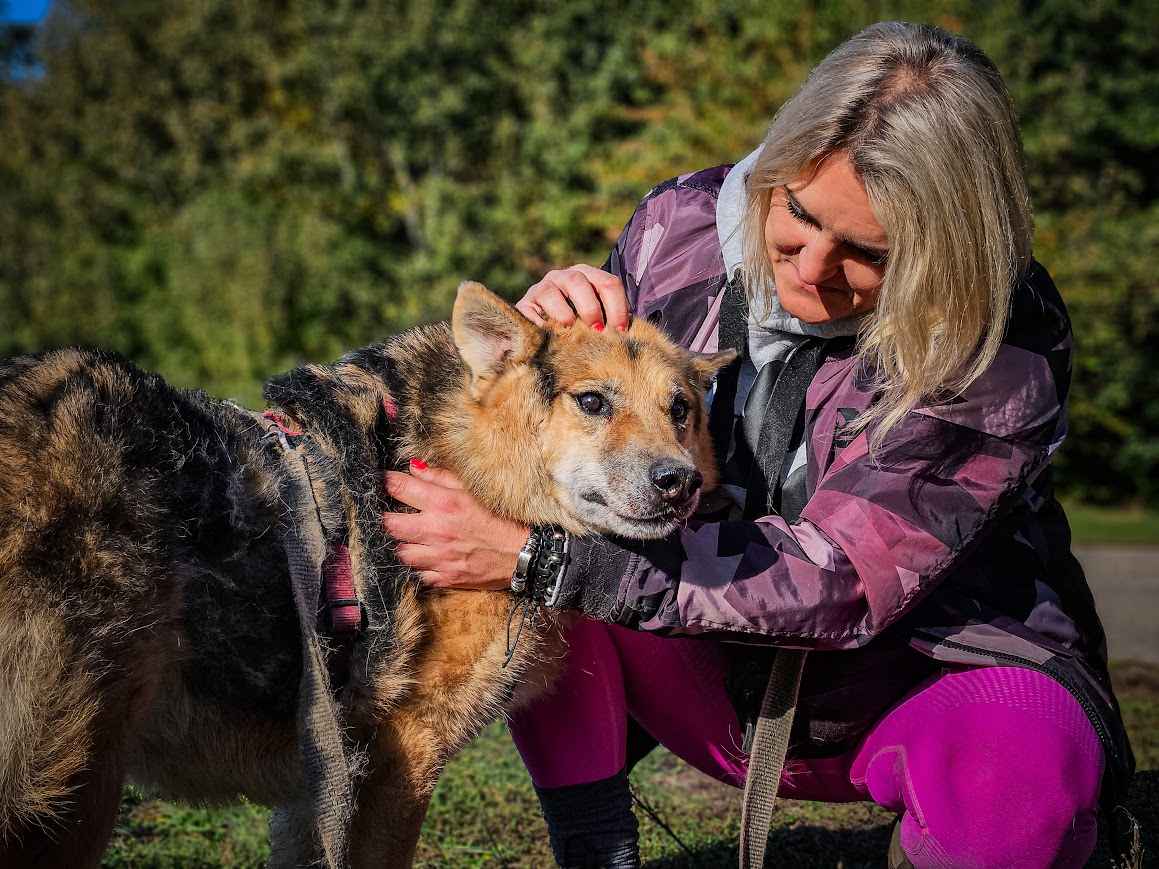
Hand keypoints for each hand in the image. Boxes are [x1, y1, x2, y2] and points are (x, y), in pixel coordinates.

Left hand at [382, 460, 529, 590]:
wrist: (524, 554)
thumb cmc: (502, 518)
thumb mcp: (473, 490)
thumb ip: (441, 477)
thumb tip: (414, 467)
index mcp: (444, 503)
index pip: (399, 488)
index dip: (388, 483)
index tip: (387, 482)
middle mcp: (436, 530)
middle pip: (390, 524)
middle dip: (388, 517)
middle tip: (395, 514)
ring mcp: (439, 557)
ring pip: (401, 552)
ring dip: (403, 544)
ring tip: (412, 538)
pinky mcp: (445, 577)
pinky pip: (418, 574)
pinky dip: (419, 566)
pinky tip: (427, 558)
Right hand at [516, 264, 629, 330]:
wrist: (544, 331)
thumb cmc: (580, 327)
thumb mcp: (597, 320)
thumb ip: (610, 321)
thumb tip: (624, 336)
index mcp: (588, 276)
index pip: (608, 282)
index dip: (617, 307)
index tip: (620, 331)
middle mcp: (564, 276)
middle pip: (578, 282)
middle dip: (590, 308)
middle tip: (596, 330)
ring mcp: (542, 288)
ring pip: (551, 292)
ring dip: (563, 313)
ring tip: (569, 329)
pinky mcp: (524, 304)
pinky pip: (530, 311)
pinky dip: (540, 323)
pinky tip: (549, 336)